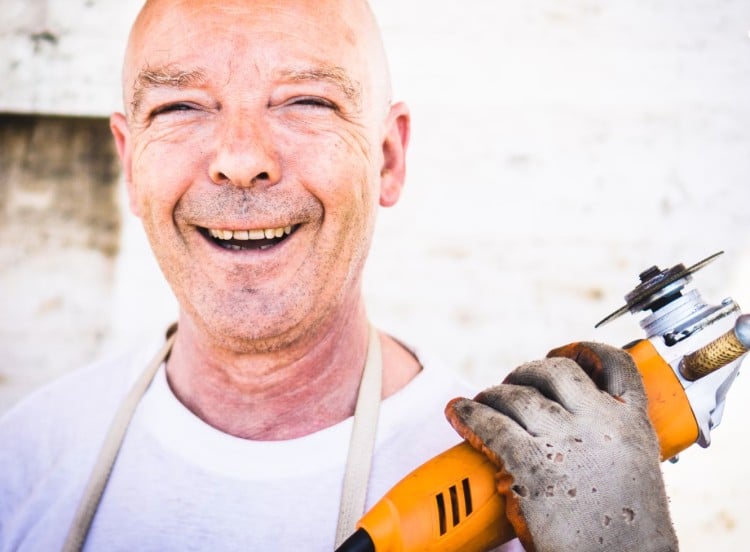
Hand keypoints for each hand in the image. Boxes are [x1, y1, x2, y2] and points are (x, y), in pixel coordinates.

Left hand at [445, 342, 677, 551]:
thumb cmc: (628, 532)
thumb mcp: (634, 470)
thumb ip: (610, 439)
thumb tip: (569, 423)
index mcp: (634, 424)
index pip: (615, 363)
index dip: (584, 350)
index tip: (561, 354)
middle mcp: (601, 424)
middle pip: (555, 371)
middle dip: (527, 373)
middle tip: (513, 388)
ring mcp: (566, 443)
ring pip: (517, 395)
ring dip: (493, 394)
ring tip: (482, 403)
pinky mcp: (532, 467)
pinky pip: (491, 425)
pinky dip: (469, 415)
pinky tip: (458, 413)